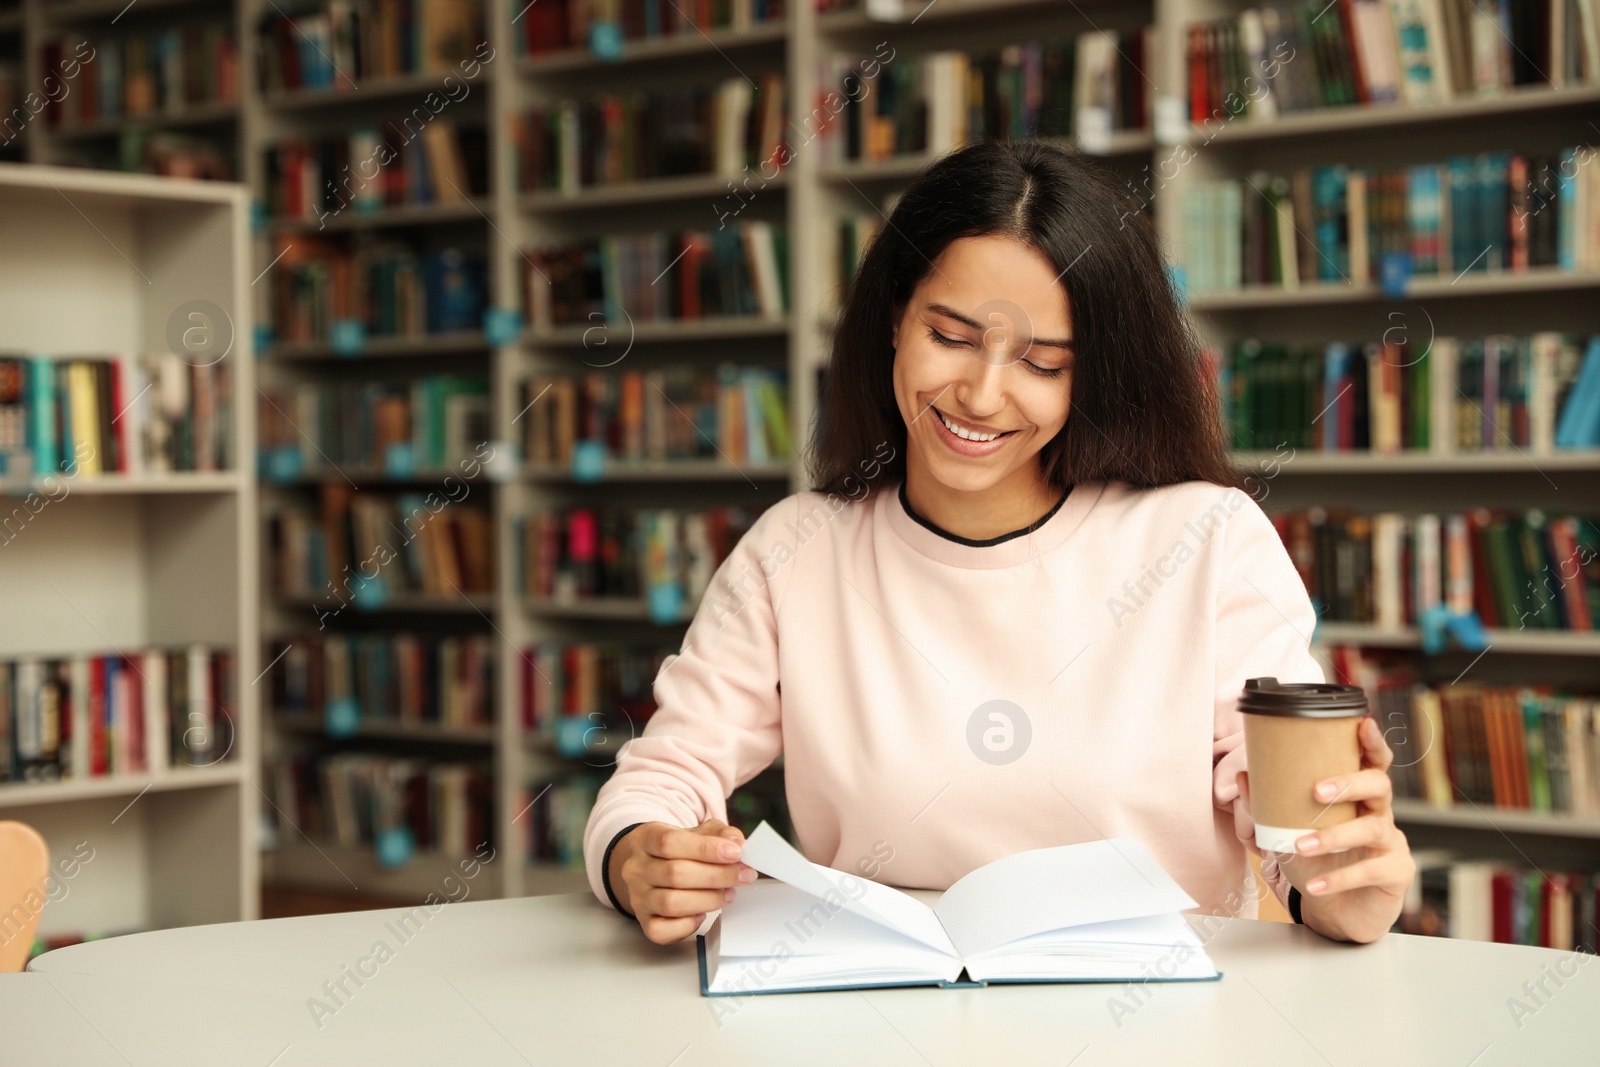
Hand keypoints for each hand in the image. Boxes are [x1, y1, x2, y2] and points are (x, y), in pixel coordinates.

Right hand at [610, 819, 757, 943]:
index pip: (670, 842)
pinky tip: (702, 913)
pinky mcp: (644, 921)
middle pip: (675, 874)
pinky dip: (688, 925)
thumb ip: (718, 833)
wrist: (648, 866)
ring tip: (728, 893)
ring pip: (671, 903)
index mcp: (645, 838)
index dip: (706, 849)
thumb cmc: (676, 849)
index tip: (735, 853)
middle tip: (743, 875)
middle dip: (717, 876)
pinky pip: (662, 930)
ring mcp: (638, 897)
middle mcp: (636, 868)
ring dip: (708, 900)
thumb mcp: (695, 832)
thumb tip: (736, 842)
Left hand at [1238, 716, 1415, 942]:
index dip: (1372, 742)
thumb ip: (1269, 804)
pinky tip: (1316, 886)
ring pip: (1373, 828)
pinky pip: (1371, 871)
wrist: (1337, 912)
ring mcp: (1392, 843)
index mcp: (1358, 796)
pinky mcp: (1396, 873)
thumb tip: (1244, 775)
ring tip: (1301, 846)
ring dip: (1335, 837)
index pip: (1372, 762)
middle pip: (1380, 785)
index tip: (1363, 723)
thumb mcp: (1291, 831)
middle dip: (1349, 783)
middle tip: (1316, 791)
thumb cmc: (1318, 862)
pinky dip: (1339, 878)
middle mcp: (1380, 813)